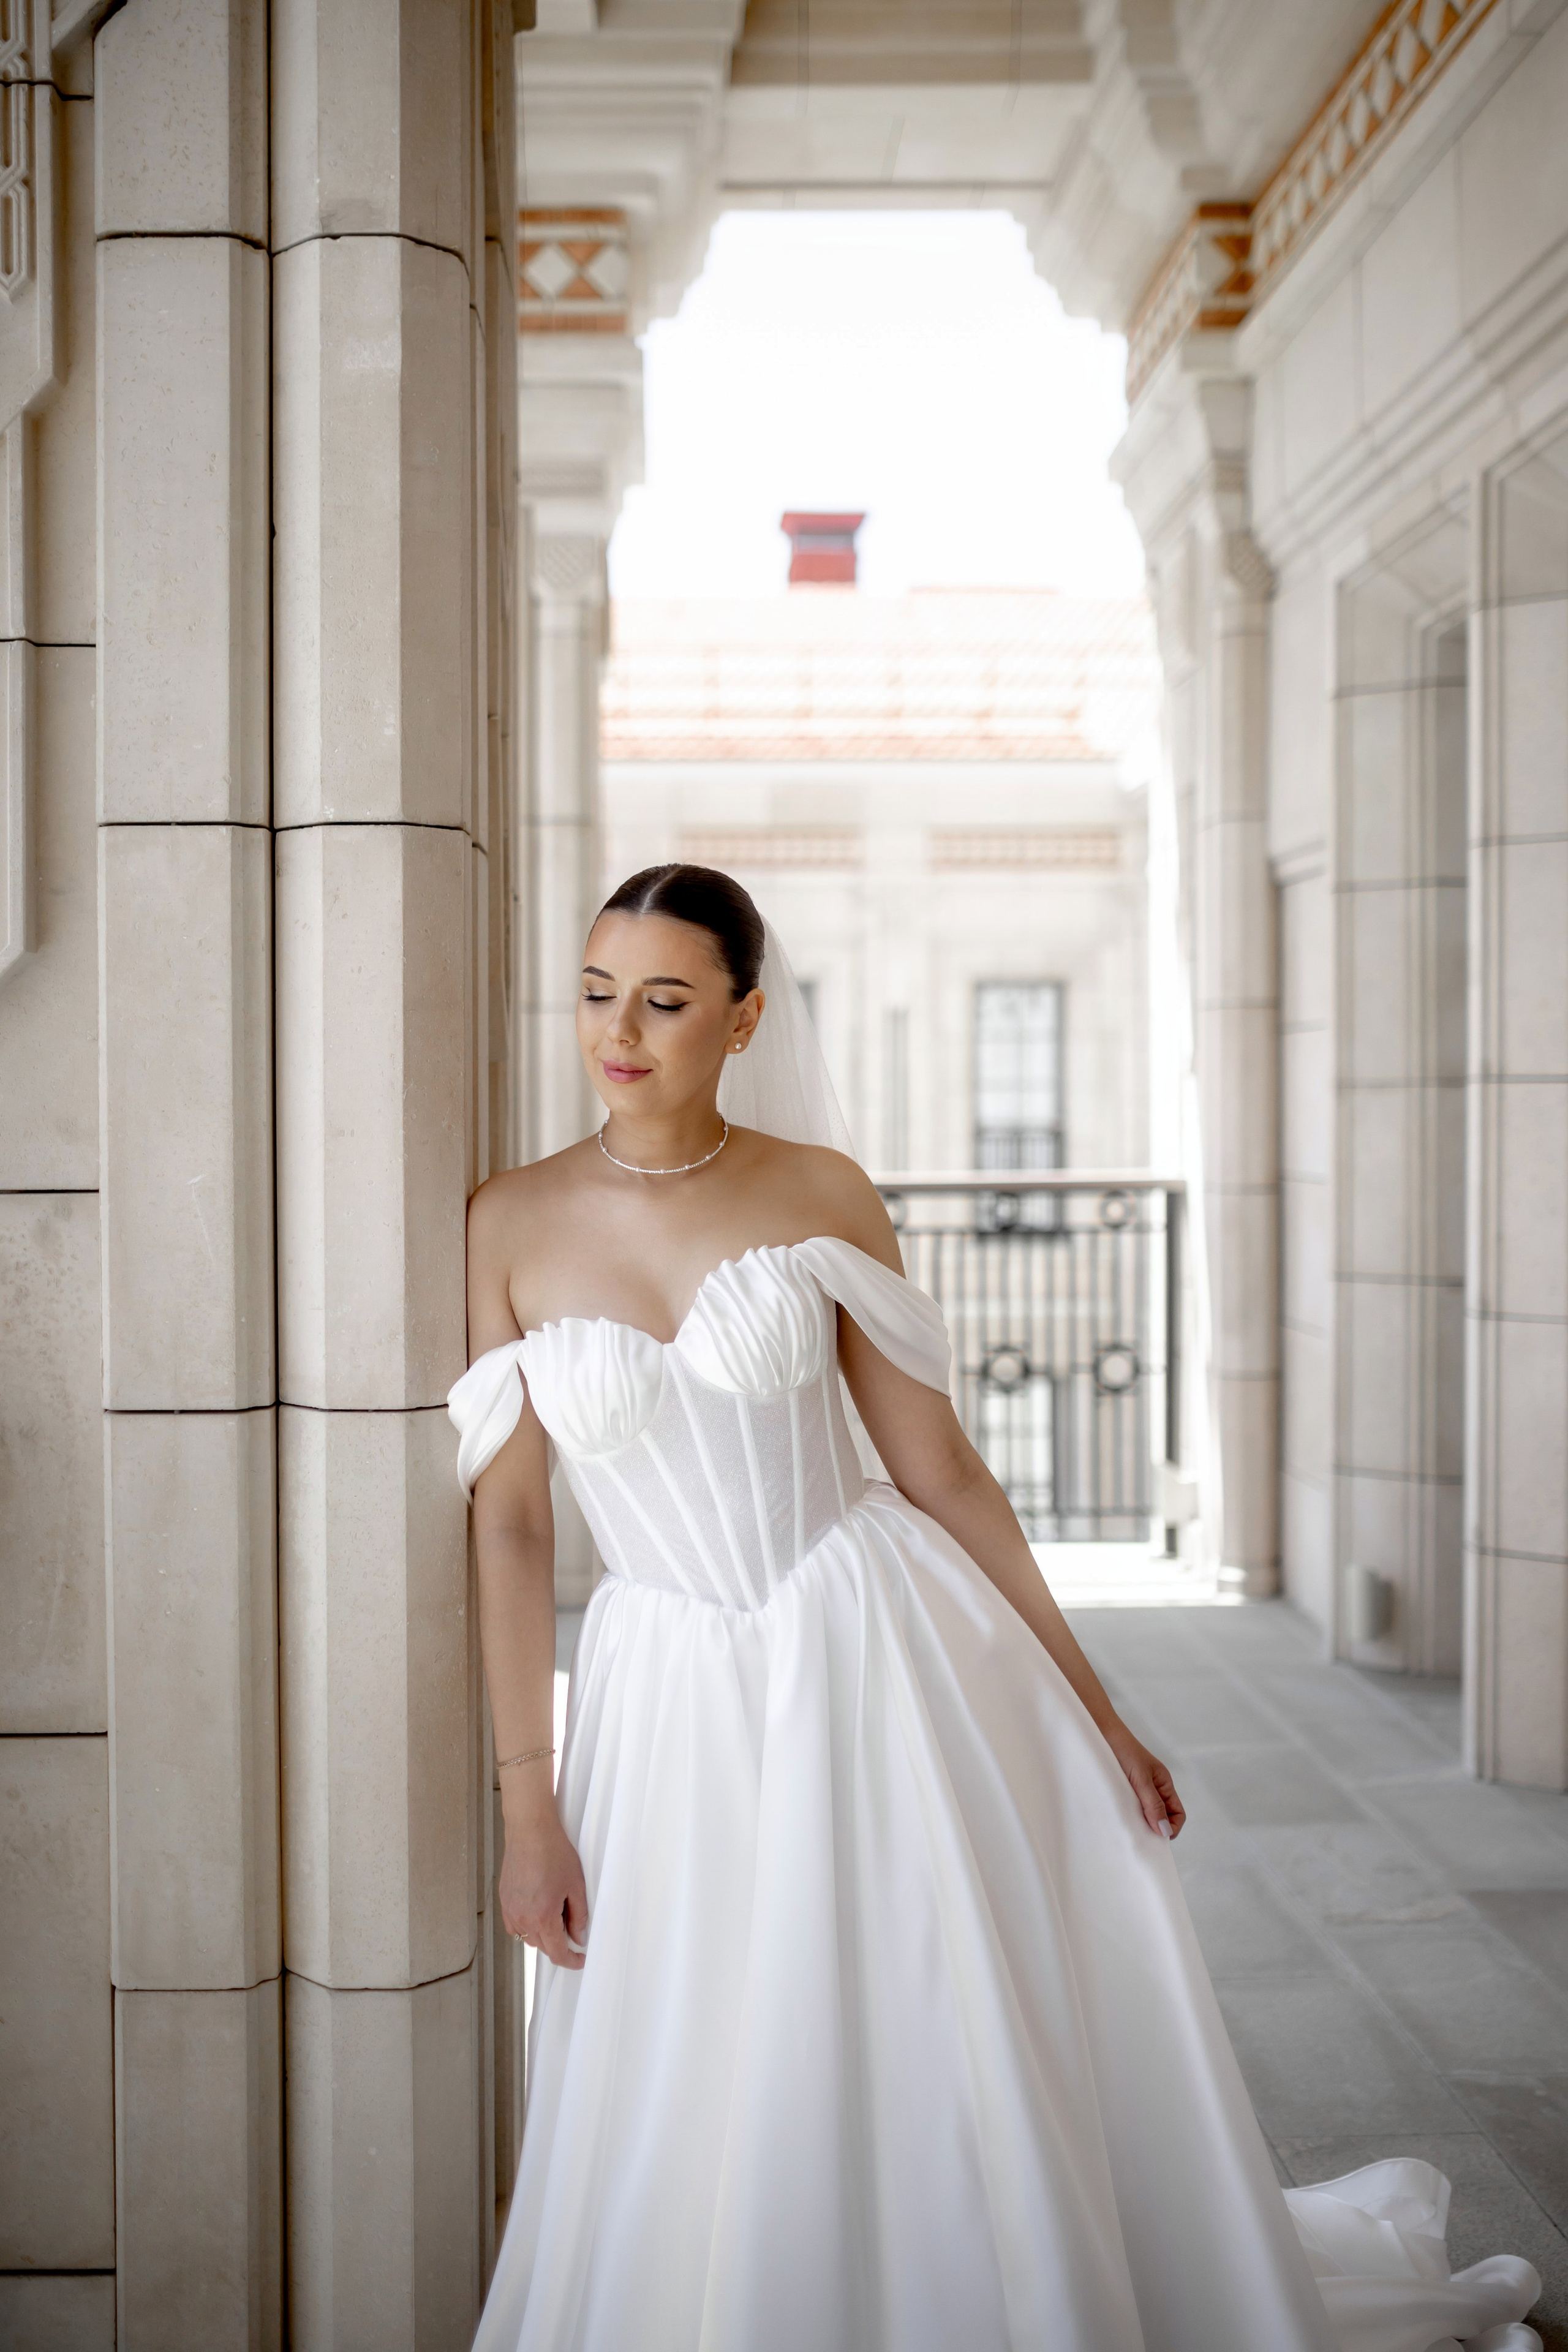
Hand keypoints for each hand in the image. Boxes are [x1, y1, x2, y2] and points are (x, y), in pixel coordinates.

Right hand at [499, 1794, 589, 1968]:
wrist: (530, 1830)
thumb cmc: (554, 1852)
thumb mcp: (575, 1885)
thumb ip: (579, 1916)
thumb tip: (579, 1937)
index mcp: (542, 1917)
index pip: (556, 1953)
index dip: (570, 1960)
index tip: (579, 1959)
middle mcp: (522, 1918)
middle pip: (542, 1947)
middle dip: (558, 1944)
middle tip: (572, 1928)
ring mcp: (510, 1910)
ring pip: (527, 1937)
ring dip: (542, 1935)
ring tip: (554, 1913)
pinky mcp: (504, 1900)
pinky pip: (515, 1925)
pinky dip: (527, 1925)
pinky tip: (537, 1909)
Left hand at [1103, 1719, 1185, 1839]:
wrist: (1099, 1731)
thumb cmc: (1123, 1749)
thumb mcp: (1141, 1779)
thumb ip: (1153, 1804)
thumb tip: (1165, 1831)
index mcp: (1164, 1783)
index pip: (1177, 1813)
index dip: (1171, 1828)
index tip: (1155, 1837)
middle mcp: (1153, 1788)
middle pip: (1161, 1817)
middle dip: (1153, 1828)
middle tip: (1138, 1836)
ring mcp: (1137, 1789)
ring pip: (1144, 1814)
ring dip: (1138, 1823)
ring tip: (1126, 1826)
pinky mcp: (1122, 1789)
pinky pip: (1129, 1808)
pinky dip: (1126, 1815)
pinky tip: (1117, 1817)